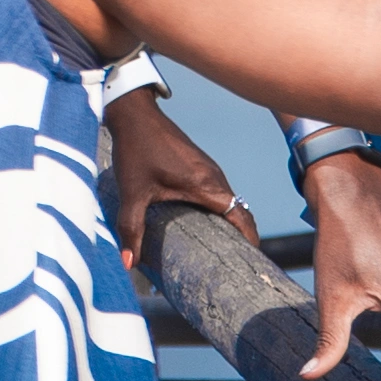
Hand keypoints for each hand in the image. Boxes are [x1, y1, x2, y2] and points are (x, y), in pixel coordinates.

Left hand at [102, 90, 253, 277]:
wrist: (135, 115)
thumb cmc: (135, 151)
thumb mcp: (132, 194)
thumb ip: (131, 229)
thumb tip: (129, 264)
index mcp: (206, 185)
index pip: (241, 216)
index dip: (250, 240)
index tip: (251, 261)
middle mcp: (215, 177)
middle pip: (240, 212)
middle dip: (242, 238)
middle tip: (237, 264)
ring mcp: (210, 170)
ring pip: (230, 202)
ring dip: (231, 224)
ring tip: (224, 250)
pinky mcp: (201, 166)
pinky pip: (219, 193)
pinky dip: (220, 210)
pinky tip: (205, 225)